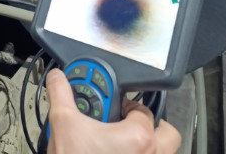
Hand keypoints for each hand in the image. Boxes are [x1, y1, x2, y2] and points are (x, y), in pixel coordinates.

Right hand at [46, 69, 180, 153]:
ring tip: (121, 143)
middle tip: (128, 124)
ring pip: (163, 153)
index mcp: (139, 137)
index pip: (142, 110)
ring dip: (147, 146)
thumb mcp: (63, 123)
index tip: (113, 106)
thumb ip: (61, 94)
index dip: (126, 104)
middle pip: (167, 133)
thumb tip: (58, 78)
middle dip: (152, 126)